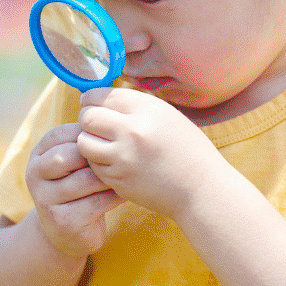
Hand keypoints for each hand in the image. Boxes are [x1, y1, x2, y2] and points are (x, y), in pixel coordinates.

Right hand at [27, 123, 124, 256]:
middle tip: (121, 157)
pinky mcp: (63, 222)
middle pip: (69, 155)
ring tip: (127, 174)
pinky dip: (115, 196)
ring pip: (86, 179)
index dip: (89, 134)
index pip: (61, 134)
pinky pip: (96, 202)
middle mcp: (35, 175)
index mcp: (37, 155)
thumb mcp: (73, 162)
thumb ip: (83, 141)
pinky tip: (125, 192)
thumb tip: (109, 108)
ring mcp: (46, 200)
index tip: (110, 139)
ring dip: (110, 176)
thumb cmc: (78, 187)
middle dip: (97, 156)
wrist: (66, 233)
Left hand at [77, 87, 224, 218]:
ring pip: (83, 141)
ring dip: (88, 141)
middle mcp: (133, 130)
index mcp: (148, 109)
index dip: (91, 99)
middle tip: (94, 125)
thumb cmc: (187, 151)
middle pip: (87, 116)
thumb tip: (102, 98)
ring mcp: (124, 157)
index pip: (102, 95)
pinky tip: (113, 162)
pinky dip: (97, 162)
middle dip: (87, 119)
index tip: (91, 104)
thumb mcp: (167, 116)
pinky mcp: (118, 179)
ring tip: (102, 143)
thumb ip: (135, 106)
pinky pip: (93, 165)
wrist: (202, 190)